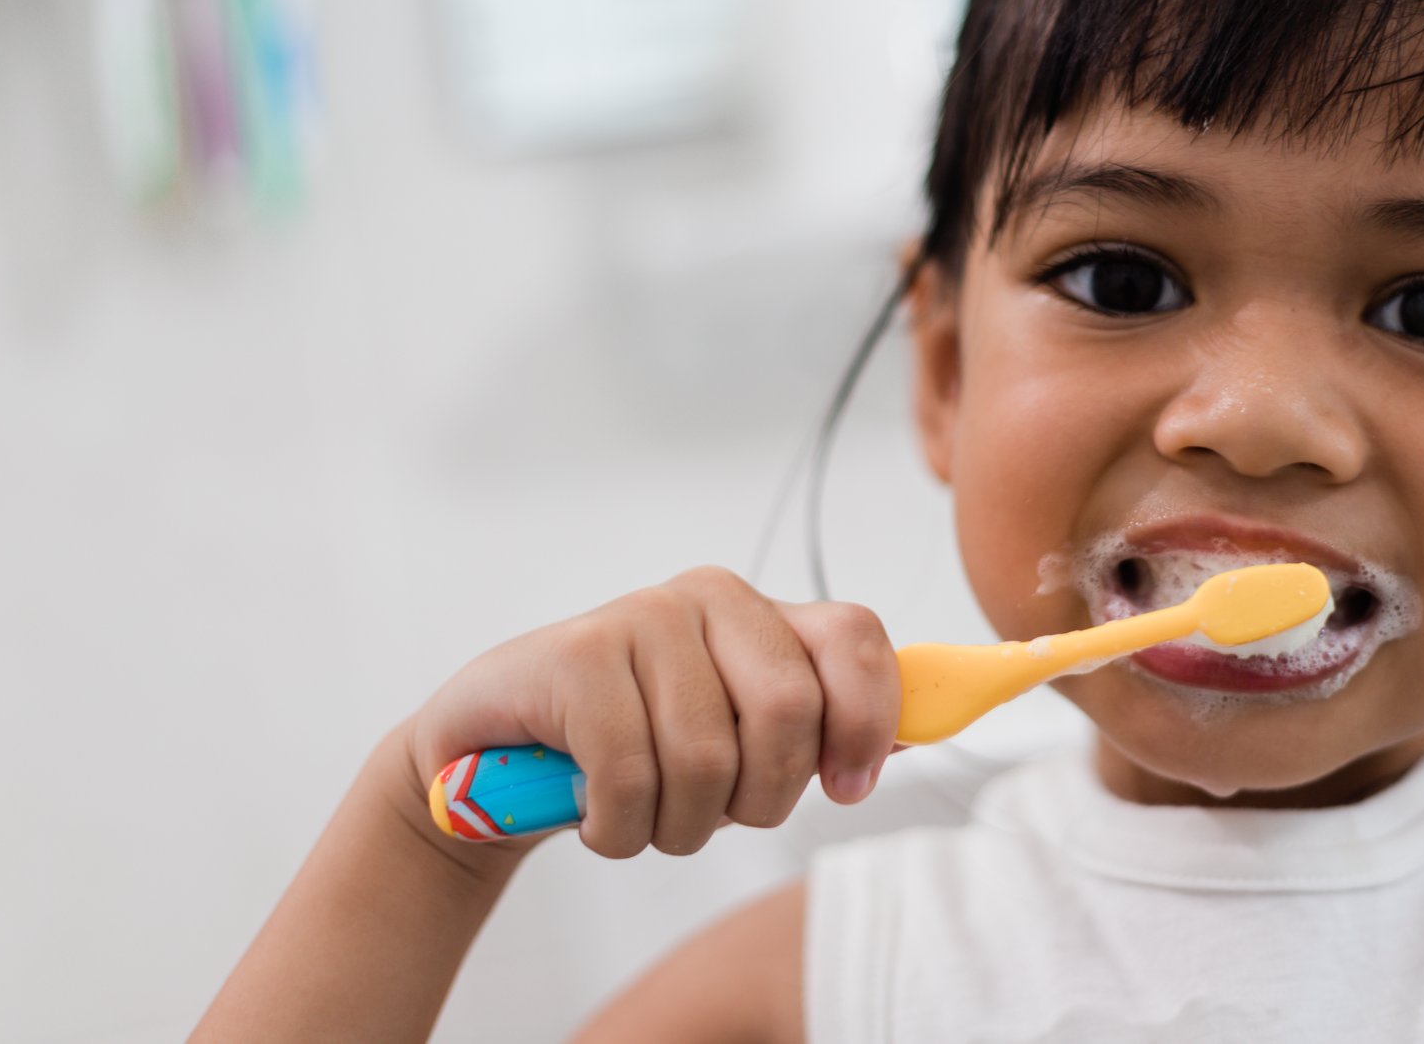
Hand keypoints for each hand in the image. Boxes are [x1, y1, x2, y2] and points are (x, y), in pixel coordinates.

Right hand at [400, 566, 901, 857]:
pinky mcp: (576, 655)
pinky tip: (594, 816)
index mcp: (765, 614)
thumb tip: (925, 730)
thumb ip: (823, 728)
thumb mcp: (741, 743)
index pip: (856, 641)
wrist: (499, 757)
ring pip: (706, 762)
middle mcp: (710, 596)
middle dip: (759, 799)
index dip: (868, 721)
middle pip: (789, 713)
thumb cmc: (640, 752)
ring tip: (644, 814)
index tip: (847, 787)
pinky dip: (616, 827)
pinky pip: (630, 775)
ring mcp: (641, 617)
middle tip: (714, 813)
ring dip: (676, 826)